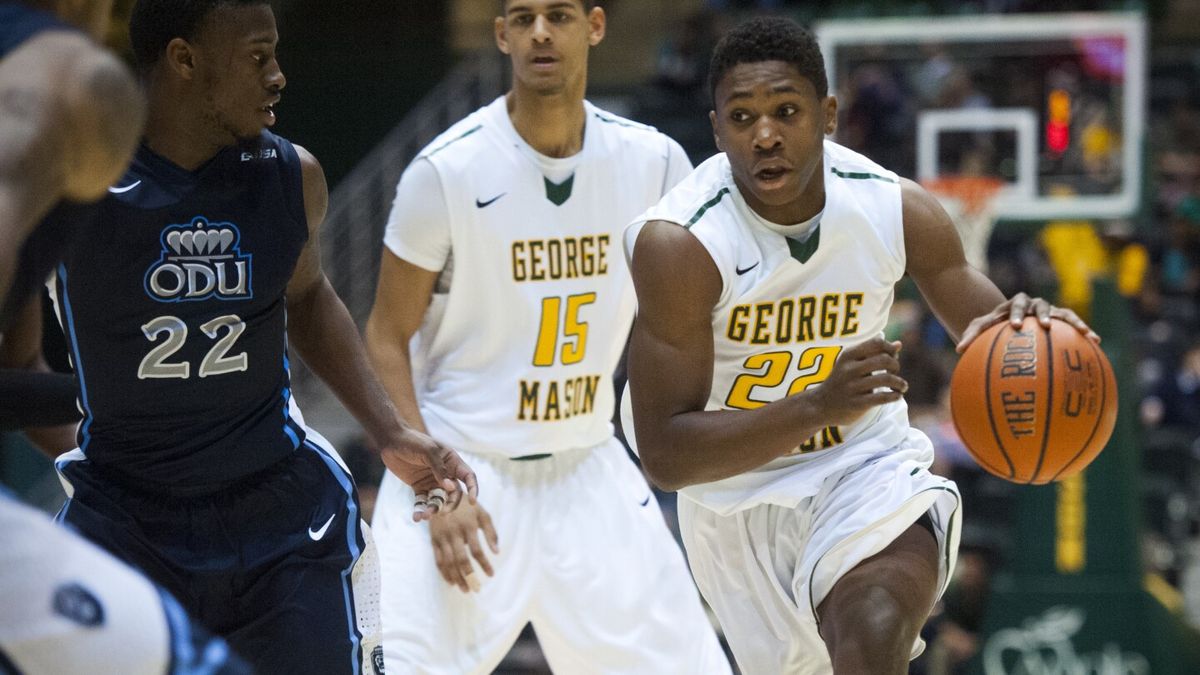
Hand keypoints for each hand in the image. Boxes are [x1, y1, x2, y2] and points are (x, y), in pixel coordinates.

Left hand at [379, 427, 478, 521]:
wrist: (392, 441)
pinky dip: (420, 510)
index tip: (473, 502)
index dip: (473, 489)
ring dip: (434, 509)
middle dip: (450, 504)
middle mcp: (445, 473)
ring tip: (425, 516)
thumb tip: (450, 487)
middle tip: (442, 512)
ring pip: (438, 500)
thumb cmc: (413, 441)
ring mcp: (432, 481)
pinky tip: (417, 517)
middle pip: (454, 493)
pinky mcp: (419, 487)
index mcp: (452, 461)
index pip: (468, 476)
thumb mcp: (429, 451)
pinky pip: (422, 501)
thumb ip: (440, 469)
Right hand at [430, 498, 499, 592]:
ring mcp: (442, 537)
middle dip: (469, 576)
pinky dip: (444, 572)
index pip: (476, 550)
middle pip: (461, 559)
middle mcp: (454, 533)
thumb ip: (491, 532)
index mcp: (468, 526)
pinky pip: (438, 560)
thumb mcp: (483, 514)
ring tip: (465, 589)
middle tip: (476, 589)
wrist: (442, 494)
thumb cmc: (467, 506)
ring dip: (457, 578)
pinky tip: (451, 581)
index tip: (491, 575)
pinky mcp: (433, 540)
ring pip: (448, 562)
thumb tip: (497, 552)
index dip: (484, 564)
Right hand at [807, 337, 906, 426]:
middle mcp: (849, 369)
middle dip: (895, 365)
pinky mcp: (857, 404)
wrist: (820, 405)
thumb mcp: (852, 363)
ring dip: (900, 383)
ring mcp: (852, 387)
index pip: (877, 343)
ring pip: (886, 379)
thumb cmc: (842, 381)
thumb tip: (898, 344)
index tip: (892, 357)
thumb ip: (874, 353)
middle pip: (884, 359)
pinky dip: (895, 396)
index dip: (890, 348)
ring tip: (902, 387)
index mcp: (848, 355)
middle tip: (894, 373)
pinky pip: (882, 397)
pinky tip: (896, 396)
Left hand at [955, 292, 1099, 352]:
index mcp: (1012, 305)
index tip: (1015, 326)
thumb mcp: (979, 329)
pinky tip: (1096, 343)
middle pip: (1040, 305)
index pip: (1015, 305)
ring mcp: (1048, 311)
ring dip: (1073, 322)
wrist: (1006, 320)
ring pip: (1062, 313)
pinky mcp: (1061, 320)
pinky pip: (1074, 325)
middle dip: (1043, 314)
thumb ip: (970, 336)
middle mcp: (1032, 305)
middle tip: (1045, 326)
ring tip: (1086, 333)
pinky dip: (1084, 331)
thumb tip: (958, 350)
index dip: (1016, 314)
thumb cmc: (991, 327)